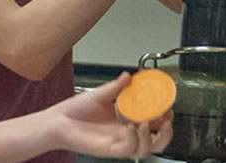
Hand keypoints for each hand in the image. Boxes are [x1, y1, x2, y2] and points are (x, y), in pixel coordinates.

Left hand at [48, 72, 172, 158]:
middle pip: (156, 142)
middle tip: (167, 120)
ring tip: (146, 122)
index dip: (164, 118)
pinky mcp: (109, 149)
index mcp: (125, 121)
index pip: (152, 123)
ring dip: (152, 138)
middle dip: (167, 133)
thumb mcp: (99, 94)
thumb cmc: (75, 111)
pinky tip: (130, 128)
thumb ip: (115, 87)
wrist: (57, 121)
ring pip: (145, 150)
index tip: (168, 107)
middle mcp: (124, 134)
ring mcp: (118, 143)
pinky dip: (133, 140)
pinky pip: (128, 150)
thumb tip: (128, 76)